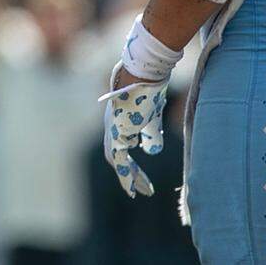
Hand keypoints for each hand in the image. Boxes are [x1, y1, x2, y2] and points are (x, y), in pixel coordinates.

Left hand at [99, 61, 168, 197]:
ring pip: (116, 159)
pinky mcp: (117, 130)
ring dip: (128, 177)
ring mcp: (113, 127)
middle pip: (116, 155)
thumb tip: (151, 152)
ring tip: (139, 192)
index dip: (129, 162)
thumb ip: (151, 133)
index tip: (141, 178)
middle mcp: (112, 124)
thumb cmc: (149, 90)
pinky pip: (119, 158)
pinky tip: (133, 188)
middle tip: (140, 190)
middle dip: (129, 173)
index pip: (120, 146)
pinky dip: (125, 175)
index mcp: (119, 120)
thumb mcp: (153, 116)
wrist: (145, 73)